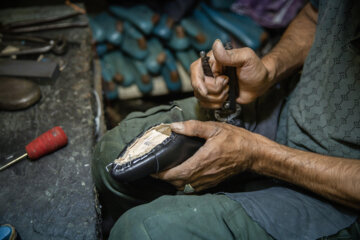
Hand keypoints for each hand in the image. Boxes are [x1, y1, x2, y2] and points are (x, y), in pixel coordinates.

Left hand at [153, 120, 268, 191]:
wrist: (252, 153)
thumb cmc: (235, 139)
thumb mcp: (214, 128)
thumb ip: (193, 127)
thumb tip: (174, 126)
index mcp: (203, 160)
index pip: (177, 173)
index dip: (163, 174)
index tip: (153, 170)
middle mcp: (204, 174)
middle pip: (178, 183)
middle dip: (165, 178)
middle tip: (157, 170)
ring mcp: (209, 180)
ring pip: (185, 188)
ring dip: (174, 182)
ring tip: (166, 172)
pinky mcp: (213, 182)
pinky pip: (194, 188)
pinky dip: (184, 184)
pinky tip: (181, 175)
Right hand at [191, 39, 274, 108]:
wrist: (260, 84)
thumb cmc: (255, 69)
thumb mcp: (246, 58)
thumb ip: (230, 54)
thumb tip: (216, 44)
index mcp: (213, 60)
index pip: (195, 70)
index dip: (198, 82)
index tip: (205, 91)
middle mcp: (208, 72)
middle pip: (198, 86)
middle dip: (214, 90)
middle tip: (228, 84)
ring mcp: (210, 84)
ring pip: (201, 97)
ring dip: (216, 98)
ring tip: (228, 90)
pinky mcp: (213, 95)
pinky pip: (205, 103)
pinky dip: (215, 105)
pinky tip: (225, 99)